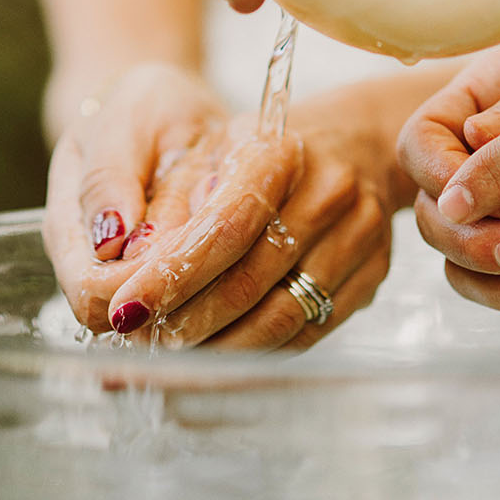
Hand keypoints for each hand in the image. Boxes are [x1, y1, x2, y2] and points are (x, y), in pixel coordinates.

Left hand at [44, 66, 393, 348]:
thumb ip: (169, 200)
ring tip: (172, 358)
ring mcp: (359, 237)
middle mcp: (329, 194)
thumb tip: (126, 260)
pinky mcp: (373, 275)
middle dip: (188, 322)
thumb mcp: (210, 148)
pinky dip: (258, 352)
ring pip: (281, 317)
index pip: (224, 227)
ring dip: (220, 349)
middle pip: (251, 281)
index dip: (173, 275)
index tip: (129, 308)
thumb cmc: (264, 150)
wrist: (356, 141)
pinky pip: (309, 332)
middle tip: (142, 343)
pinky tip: (220, 355)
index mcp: (281, 154)